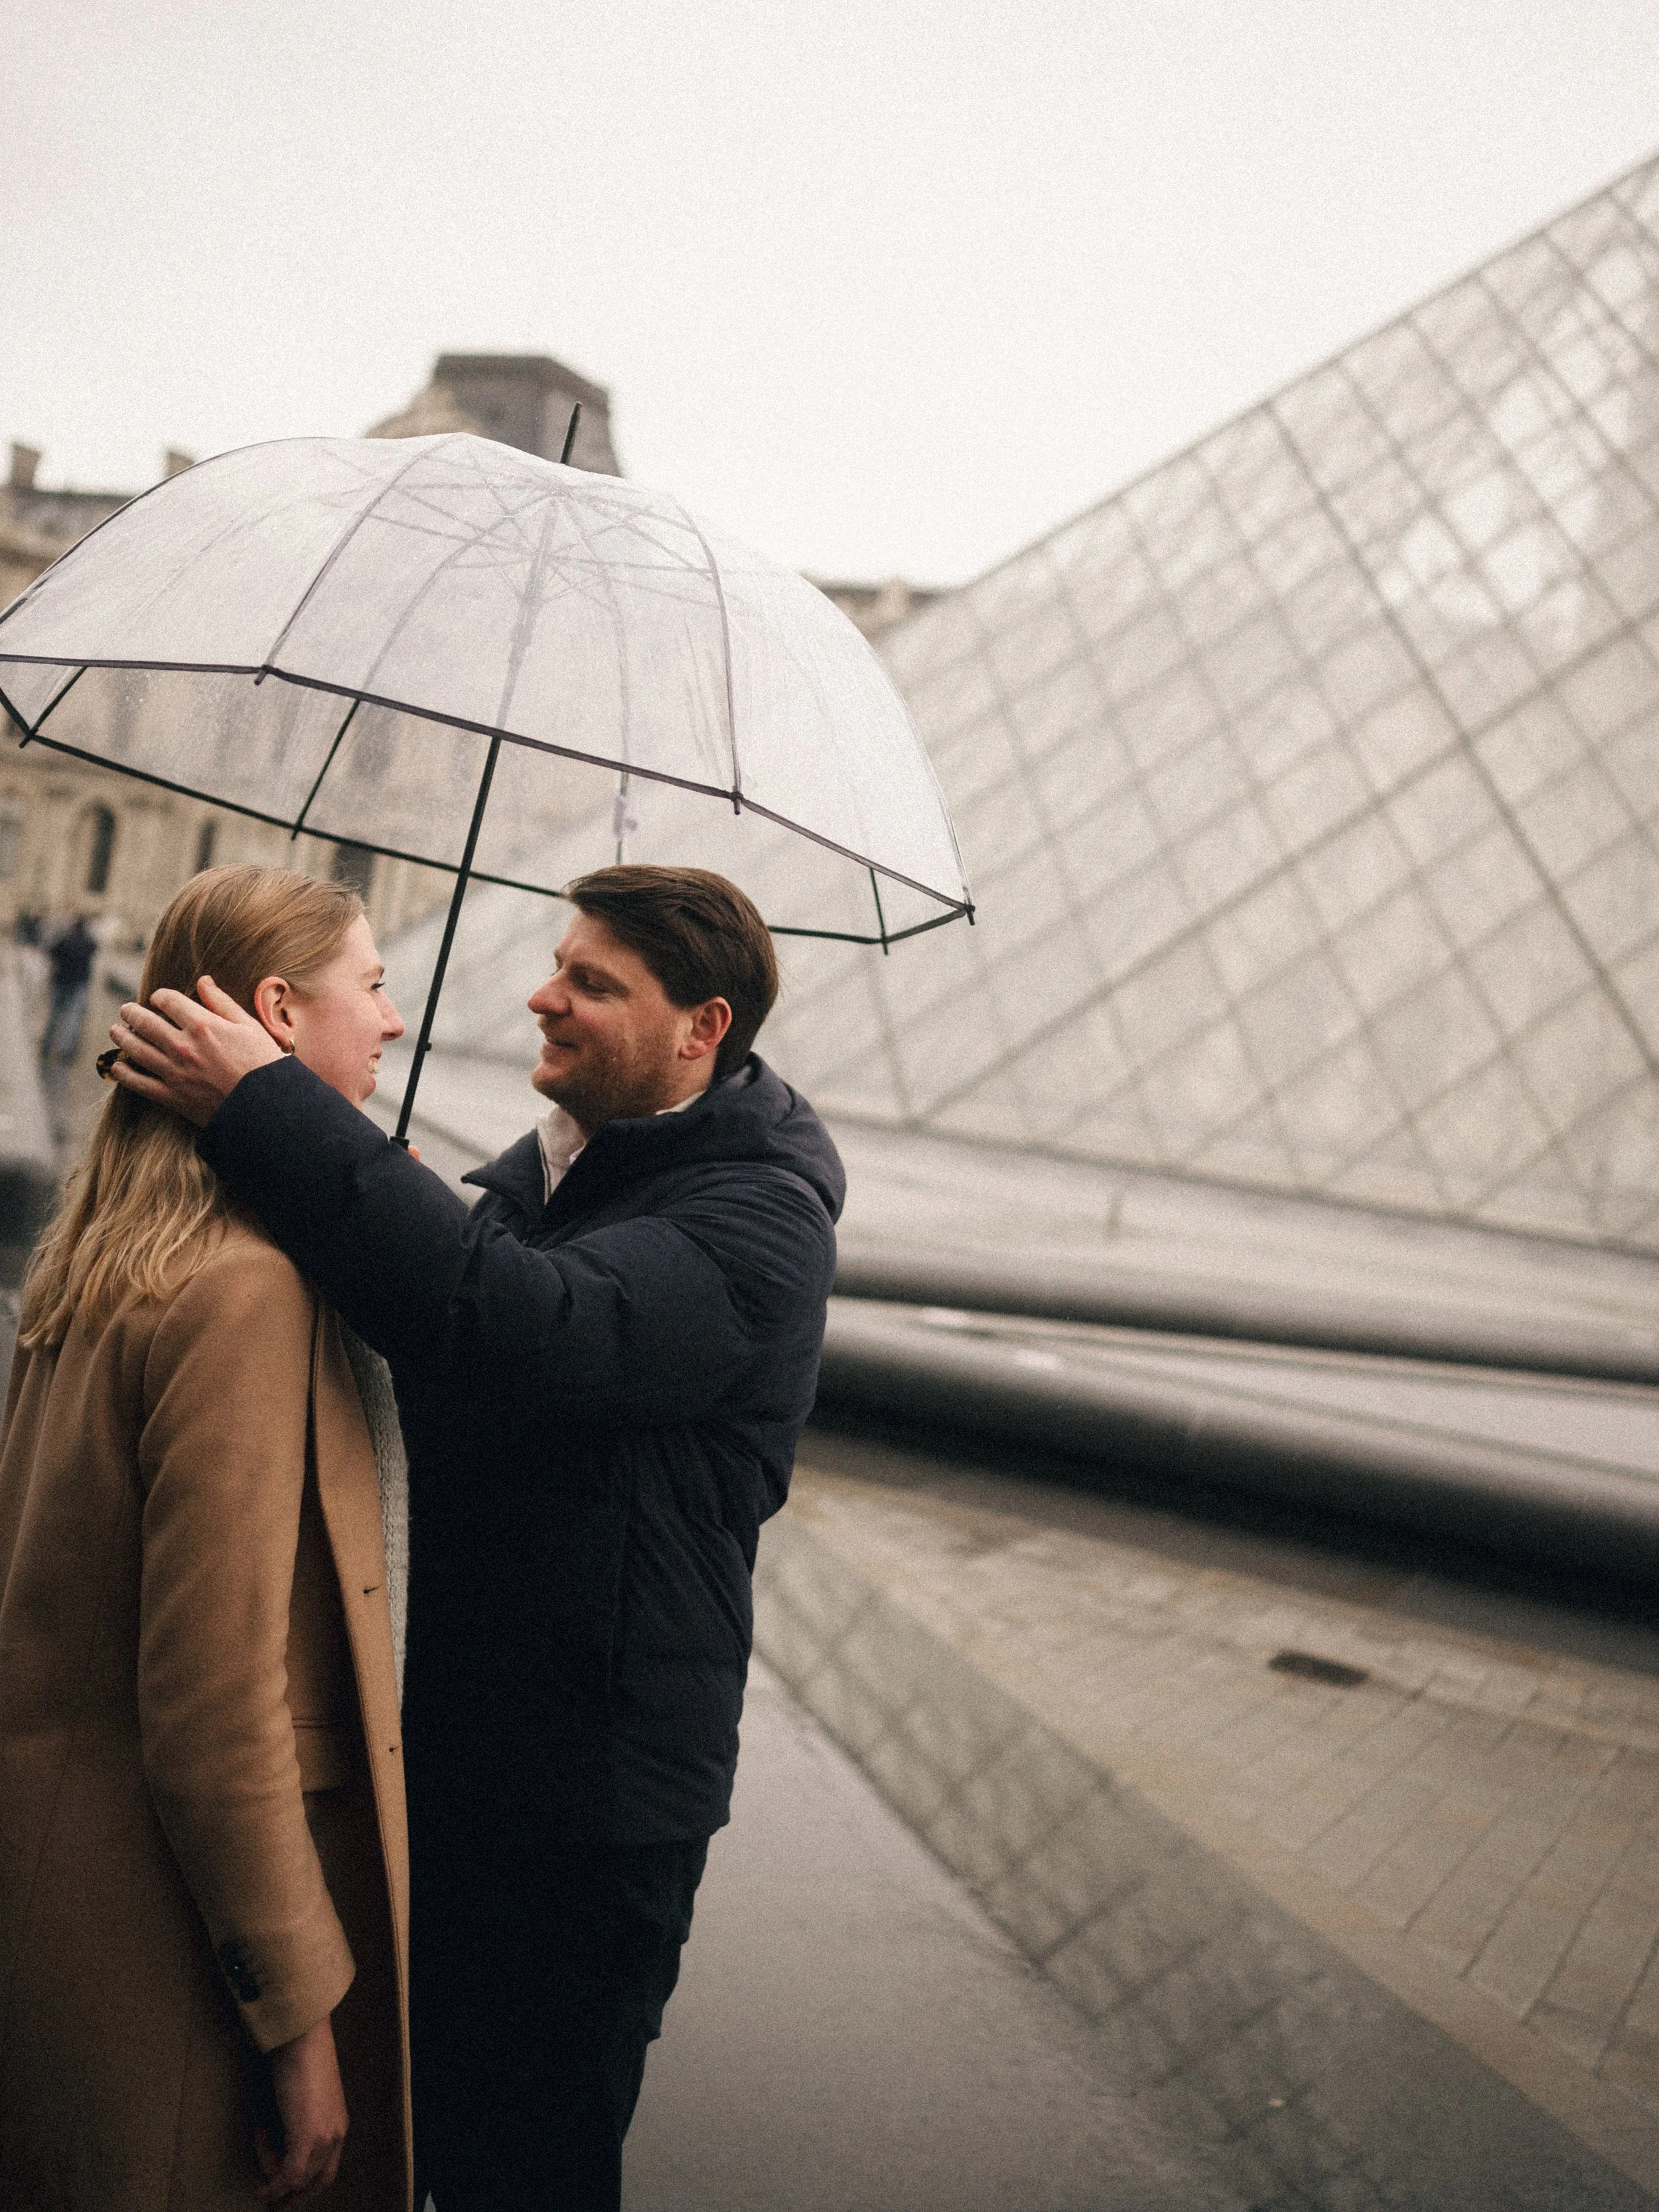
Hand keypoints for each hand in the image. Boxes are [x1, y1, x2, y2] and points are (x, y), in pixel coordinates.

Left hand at [108, 976, 281, 1125]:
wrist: (266, 1108)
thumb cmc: (263, 1065)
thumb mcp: (249, 1027)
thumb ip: (222, 1003)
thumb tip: (204, 981)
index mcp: (202, 1025)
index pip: (168, 1000)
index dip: (160, 996)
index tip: (158, 998)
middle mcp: (182, 1046)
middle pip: (144, 1022)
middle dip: (131, 1013)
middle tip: (125, 1010)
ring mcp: (174, 1072)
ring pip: (136, 1049)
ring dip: (122, 1037)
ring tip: (115, 1030)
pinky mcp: (172, 1097)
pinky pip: (139, 1083)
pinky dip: (124, 1073)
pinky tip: (117, 1065)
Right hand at [255, 2014, 347, 2203]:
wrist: (303, 2038)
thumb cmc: (299, 2058)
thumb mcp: (302, 2098)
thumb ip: (295, 2123)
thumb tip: (274, 2146)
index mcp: (338, 2124)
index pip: (327, 2171)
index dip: (307, 2188)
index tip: (287, 2196)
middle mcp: (336, 2134)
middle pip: (314, 2180)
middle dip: (292, 2195)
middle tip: (272, 2203)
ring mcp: (324, 2137)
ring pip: (296, 2177)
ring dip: (273, 2175)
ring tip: (258, 2161)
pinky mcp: (307, 2137)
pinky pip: (287, 2175)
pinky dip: (273, 2186)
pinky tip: (261, 2190)